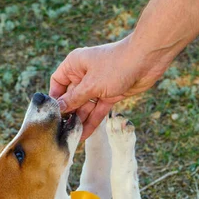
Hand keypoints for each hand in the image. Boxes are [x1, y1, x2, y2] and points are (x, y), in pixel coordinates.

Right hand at [49, 35, 169, 138]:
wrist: (147, 60)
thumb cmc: (116, 65)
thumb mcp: (91, 85)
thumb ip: (74, 99)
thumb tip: (58, 108)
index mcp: (74, 65)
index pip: (57, 82)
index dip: (54, 98)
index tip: (51, 114)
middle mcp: (83, 75)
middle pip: (71, 98)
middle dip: (67, 114)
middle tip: (60, 133)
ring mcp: (97, 86)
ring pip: (84, 107)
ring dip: (79, 121)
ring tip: (71, 138)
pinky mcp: (109, 95)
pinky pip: (97, 111)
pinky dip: (92, 122)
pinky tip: (83, 135)